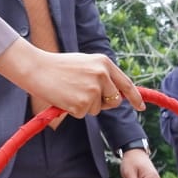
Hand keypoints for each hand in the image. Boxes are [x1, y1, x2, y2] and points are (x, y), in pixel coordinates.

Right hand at [0, 42, 141, 116]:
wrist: (36, 68)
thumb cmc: (58, 67)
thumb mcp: (85, 64)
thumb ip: (102, 75)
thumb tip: (115, 94)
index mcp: (104, 63)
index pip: (126, 83)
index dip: (135, 97)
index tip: (141, 107)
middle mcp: (102, 75)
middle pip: (113, 100)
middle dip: (102, 102)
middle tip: (82, 93)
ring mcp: (93, 90)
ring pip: (97, 109)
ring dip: (85, 105)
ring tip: (69, 91)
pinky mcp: (83, 103)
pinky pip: (84, 114)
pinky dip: (74, 110)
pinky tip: (65, 97)